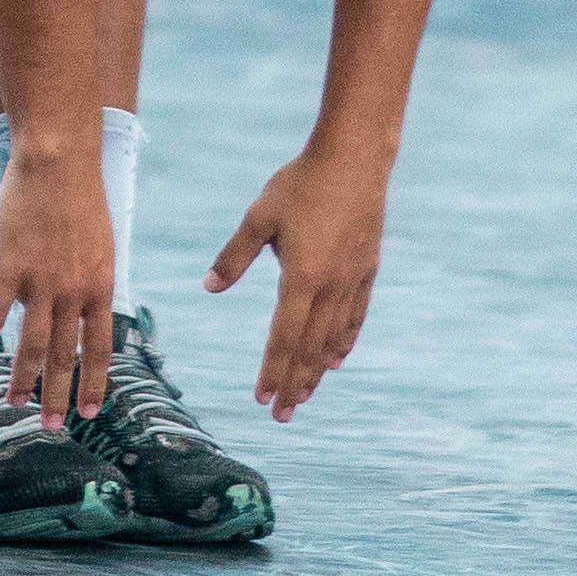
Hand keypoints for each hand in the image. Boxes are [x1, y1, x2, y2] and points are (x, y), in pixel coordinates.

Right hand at [0, 149, 114, 426]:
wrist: (58, 162)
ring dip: (22, 379)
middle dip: (57, 394)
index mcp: (101, 287)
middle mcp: (74, 292)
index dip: (94, 382)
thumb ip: (92, 282)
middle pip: (64, 355)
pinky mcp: (9, 269)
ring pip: (31, 345)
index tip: (88, 411)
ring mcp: (41, 283)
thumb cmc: (80, 198)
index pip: (99, 347)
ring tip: (14, 404)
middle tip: (50, 425)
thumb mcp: (101, 245)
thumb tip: (83, 311)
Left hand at [207, 147, 389, 421]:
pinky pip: (355, 316)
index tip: (262, 400)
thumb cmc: (301, 184)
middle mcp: (330, 287)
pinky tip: (337, 358)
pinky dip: (344, 341)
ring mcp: (353, 280)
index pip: (283, 338)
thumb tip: (209, 287)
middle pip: (309, 348)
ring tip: (305, 396)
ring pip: (333, 338)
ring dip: (317, 370)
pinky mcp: (367, 269)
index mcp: (301, 278)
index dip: (272, 372)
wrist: (354, 158)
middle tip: (283, 417)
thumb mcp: (259, 217)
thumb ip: (234, 257)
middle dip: (294, 385)